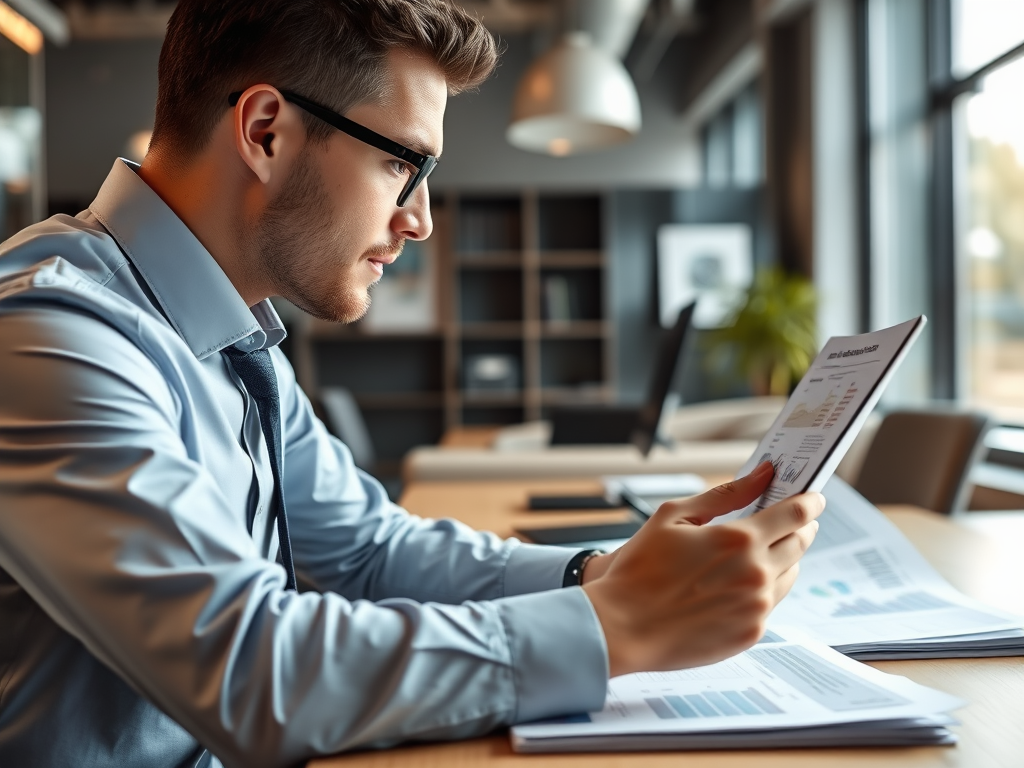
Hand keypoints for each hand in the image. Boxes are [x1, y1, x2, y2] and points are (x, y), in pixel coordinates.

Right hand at [582, 461, 822, 676]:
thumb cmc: (640, 569)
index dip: (809, 502)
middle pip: (800, 543)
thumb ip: (723, 494)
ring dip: (784, 558)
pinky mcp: (751, 633)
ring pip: (790, 574)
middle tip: (793, 521)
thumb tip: (760, 475)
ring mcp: (757, 607)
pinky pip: (770, 603)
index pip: (794, 514)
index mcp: (739, 540)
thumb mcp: (673, 516)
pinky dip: (762, 588)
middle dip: (801, 527)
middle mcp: (756, 574)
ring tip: (757, 553)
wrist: (623, 627)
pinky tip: (736, 584)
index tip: (813, 497)